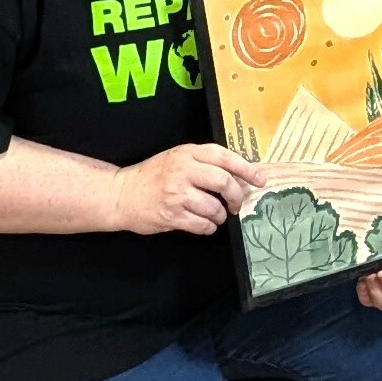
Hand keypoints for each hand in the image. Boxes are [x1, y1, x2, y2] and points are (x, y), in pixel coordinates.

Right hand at [111, 144, 262, 237]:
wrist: (122, 194)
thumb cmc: (152, 176)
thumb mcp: (177, 158)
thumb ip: (203, 162)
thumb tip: (239, 175)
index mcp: (187, 153)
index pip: (225, 157)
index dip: (247, 169)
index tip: (260, 179)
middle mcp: (183, 171)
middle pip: (224, 182)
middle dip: (237, 196)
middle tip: (236, 204)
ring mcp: (177, 194)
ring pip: (215, 207)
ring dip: (221, 215)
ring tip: (215, 215)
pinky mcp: (171, 215)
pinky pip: (202, 225)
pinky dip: (209, 227)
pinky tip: (204, 224)